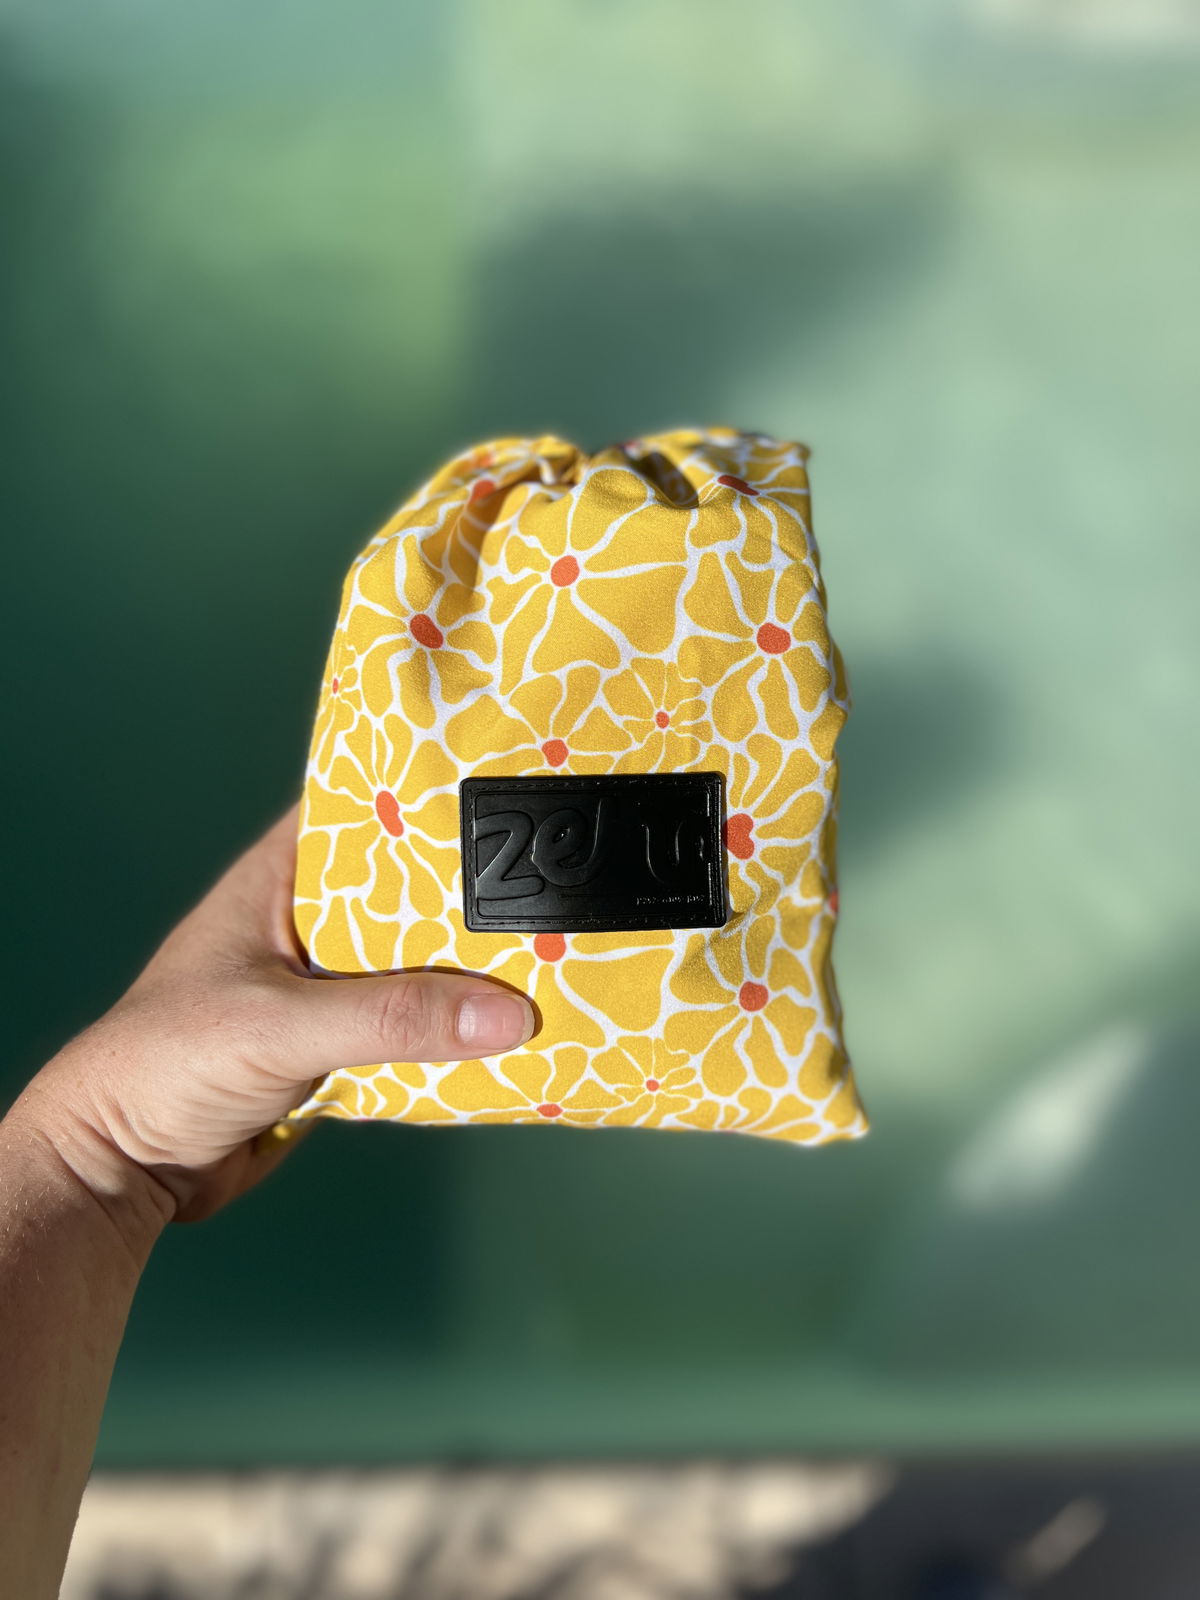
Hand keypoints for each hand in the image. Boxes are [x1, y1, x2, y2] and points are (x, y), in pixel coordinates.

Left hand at [11, 805, 534, 1228]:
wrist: (122, 1168)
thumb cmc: (166, 1064)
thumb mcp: (282, 1025)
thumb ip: (392, 1017)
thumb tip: (506, 1013)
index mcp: (281, 879)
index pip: (364, 811)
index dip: (430, 798)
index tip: (508, 797)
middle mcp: (308, 922)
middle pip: (408, 894)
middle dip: (473, 897)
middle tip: (552, 886)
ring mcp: (326, 986)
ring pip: (417, 966)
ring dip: (469, 974)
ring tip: (555, 957)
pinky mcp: (338, 1047)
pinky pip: (411, 1029)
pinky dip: (452, 1034)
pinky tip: (507, 1033)